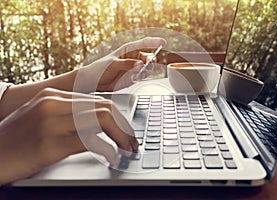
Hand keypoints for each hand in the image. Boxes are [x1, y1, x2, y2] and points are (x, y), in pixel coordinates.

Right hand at [0, 88, 137, 184]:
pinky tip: (111, 156)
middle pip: (103, 108)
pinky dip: (106, 149)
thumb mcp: (40, 117)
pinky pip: (89, 141)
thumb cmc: (16, 139)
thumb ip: (67, 114)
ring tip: (126, 148)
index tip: (125, 130)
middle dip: (123, 126)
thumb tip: (99, 123)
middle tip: (131, 141)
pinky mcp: (49, 144)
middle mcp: (53, 104)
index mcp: (53, 96)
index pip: (97, 101)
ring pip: (100, 120)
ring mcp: (50, 123)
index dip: (117, 116)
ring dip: (120, 136)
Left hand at [75, 37, 165, 91]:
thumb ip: (127, 64)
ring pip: (148, 68)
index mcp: (128, 49)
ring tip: (136, 75)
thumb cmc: (99, 69)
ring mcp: (134, 68)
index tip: (163, 42)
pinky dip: (141, 78)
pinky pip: (142, 76)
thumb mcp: (112, 64)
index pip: (143, 43)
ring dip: (146, 72)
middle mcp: (133, 57)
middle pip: (149, 58)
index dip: (154, 42)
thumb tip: (140, 64)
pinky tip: (134, 79)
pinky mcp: (133, 77)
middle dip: (150, 62)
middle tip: (146, 67)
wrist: (93, 82)